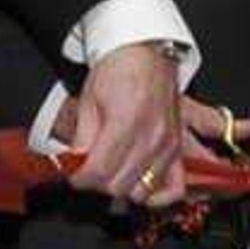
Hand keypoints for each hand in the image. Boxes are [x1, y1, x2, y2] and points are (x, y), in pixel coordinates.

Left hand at [60, 42, 186, 203]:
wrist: (147, 53)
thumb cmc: (117, 70)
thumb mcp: (89, 102)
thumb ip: (82, 140)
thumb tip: (75, 167)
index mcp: (126, 124)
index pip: (98, 172)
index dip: (79, 179)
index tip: (72, 174)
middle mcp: (152, 139)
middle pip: (118, 186)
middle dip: (96, 184)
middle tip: (87, 172)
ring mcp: (168, 147)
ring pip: (141, 192)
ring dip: (121, 189)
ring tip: (110, 175)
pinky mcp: (177, 151)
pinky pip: (173, 188)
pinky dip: (156, 196)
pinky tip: (139, 189)